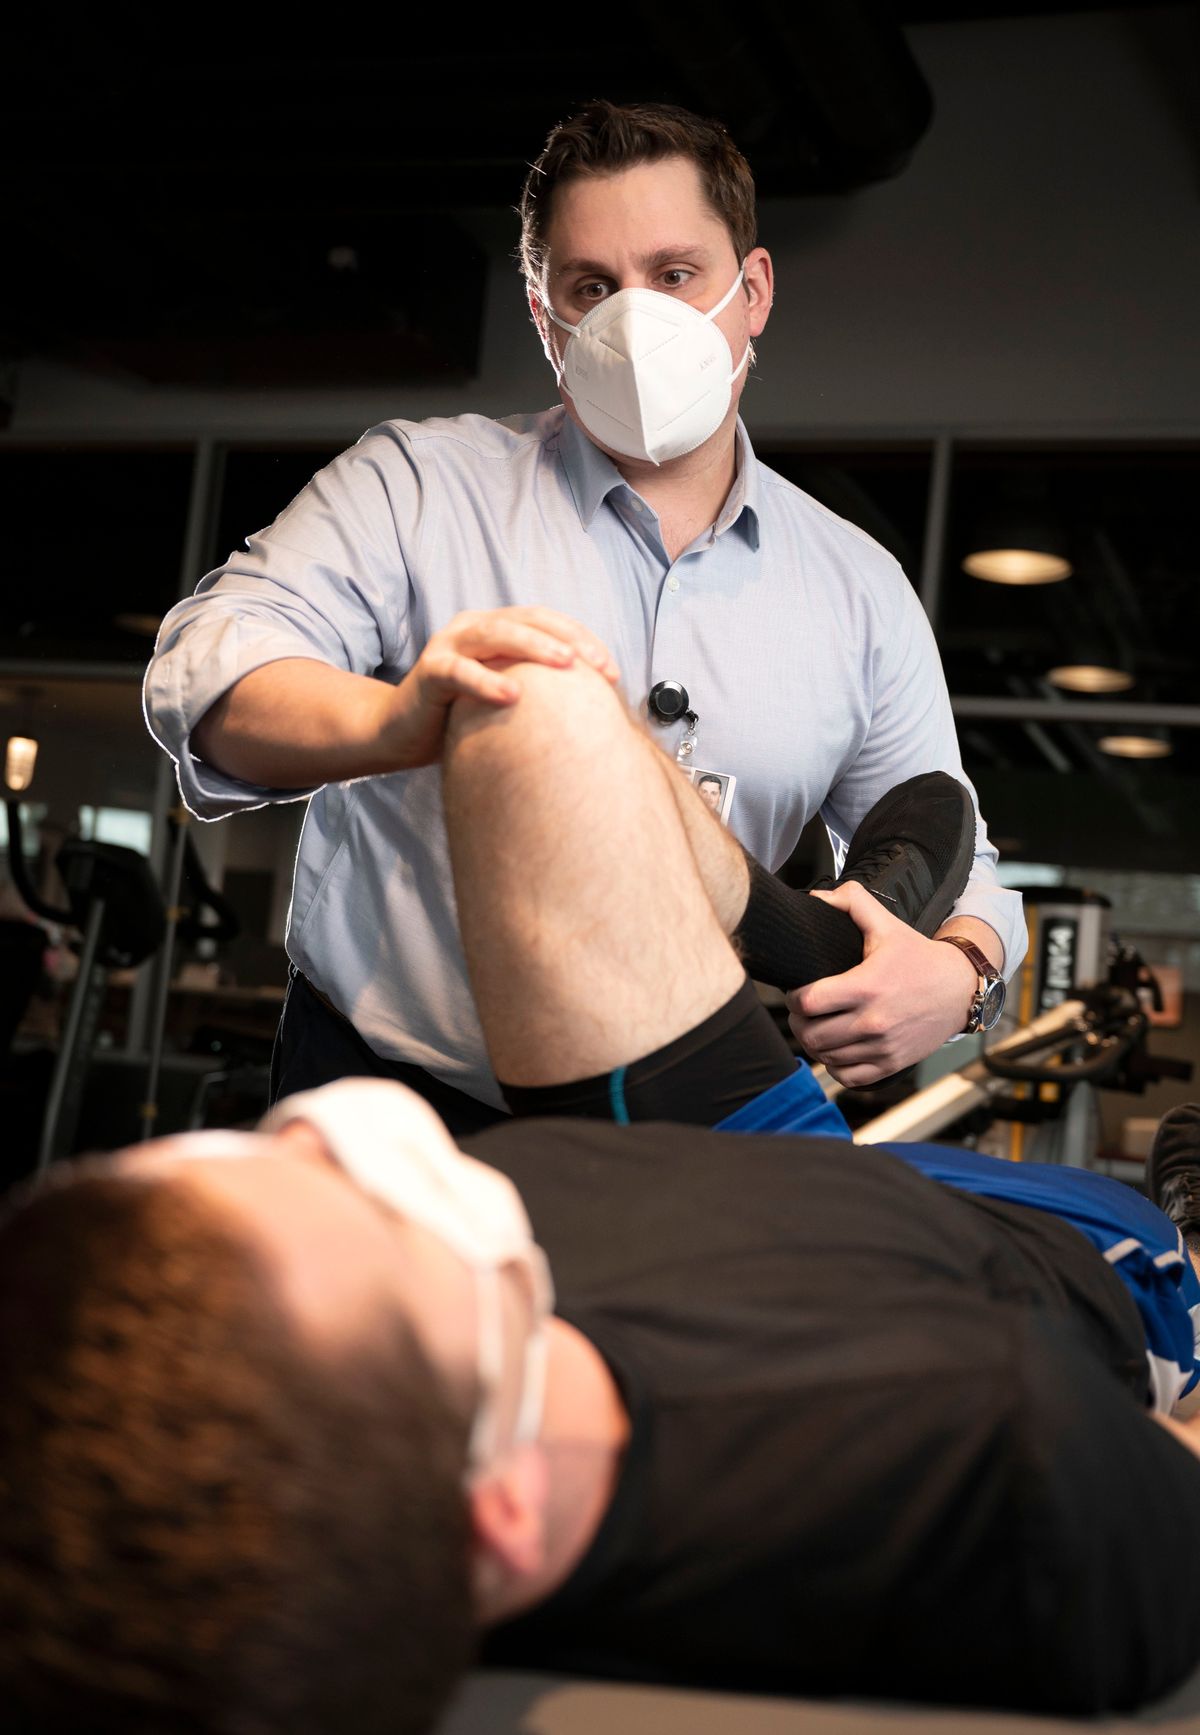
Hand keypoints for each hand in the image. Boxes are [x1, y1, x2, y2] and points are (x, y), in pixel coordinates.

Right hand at [386, 607, 619, 768]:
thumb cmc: (459, 716)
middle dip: (568, 640)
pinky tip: (513, 697)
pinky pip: (460, 672)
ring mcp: (450, 644)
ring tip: (566, 664)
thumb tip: (591, 704)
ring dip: (534, 646)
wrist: (401, 732)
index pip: (549, 623)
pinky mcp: (429, 670)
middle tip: (599, 666)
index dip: (583, 640)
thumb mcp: (504, 696)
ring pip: (497, 633)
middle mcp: (475, 627)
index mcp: (497, 628)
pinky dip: (486, 682)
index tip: (612, 671)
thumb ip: (536, 689)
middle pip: (529, 620)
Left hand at [785, 882, 980, 1086]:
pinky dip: (835, 1066)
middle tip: (802, 1011)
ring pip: (826, 1057)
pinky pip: (848, 1077)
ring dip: (815, 1043)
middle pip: (811, 1034)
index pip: (808, 1002)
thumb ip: (852, 902)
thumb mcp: (888, 925)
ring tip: (817, 1027)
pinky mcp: (892, 1063)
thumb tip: (817, 897)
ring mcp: (883, 1046)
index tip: (798, 990)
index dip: (794, 997)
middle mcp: (874, 1021)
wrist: (960, 989)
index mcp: (867, 986)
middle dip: (799, 1022)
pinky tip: (835, 1050)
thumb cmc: (919, 957)